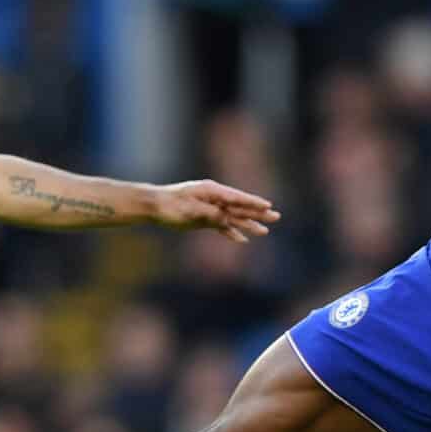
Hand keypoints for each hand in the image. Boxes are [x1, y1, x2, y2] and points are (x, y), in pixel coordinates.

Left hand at [150, 180, 280, 242]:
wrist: (154, 206)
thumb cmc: (170, 205)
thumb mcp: (189, 210)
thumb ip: (209, 214)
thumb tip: (225, 219)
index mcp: (211, 191)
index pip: (237, 198)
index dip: (253, 202)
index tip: (268, 205)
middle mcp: (214, 199)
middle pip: (240, 207)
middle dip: (258, 212)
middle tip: (276, 216)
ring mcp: (210, 209)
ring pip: (233, 218)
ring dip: (249, 224)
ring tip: (265, 231)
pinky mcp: (204, 219)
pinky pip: (221, 226)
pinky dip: (231, 232)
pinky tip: (242, 240)